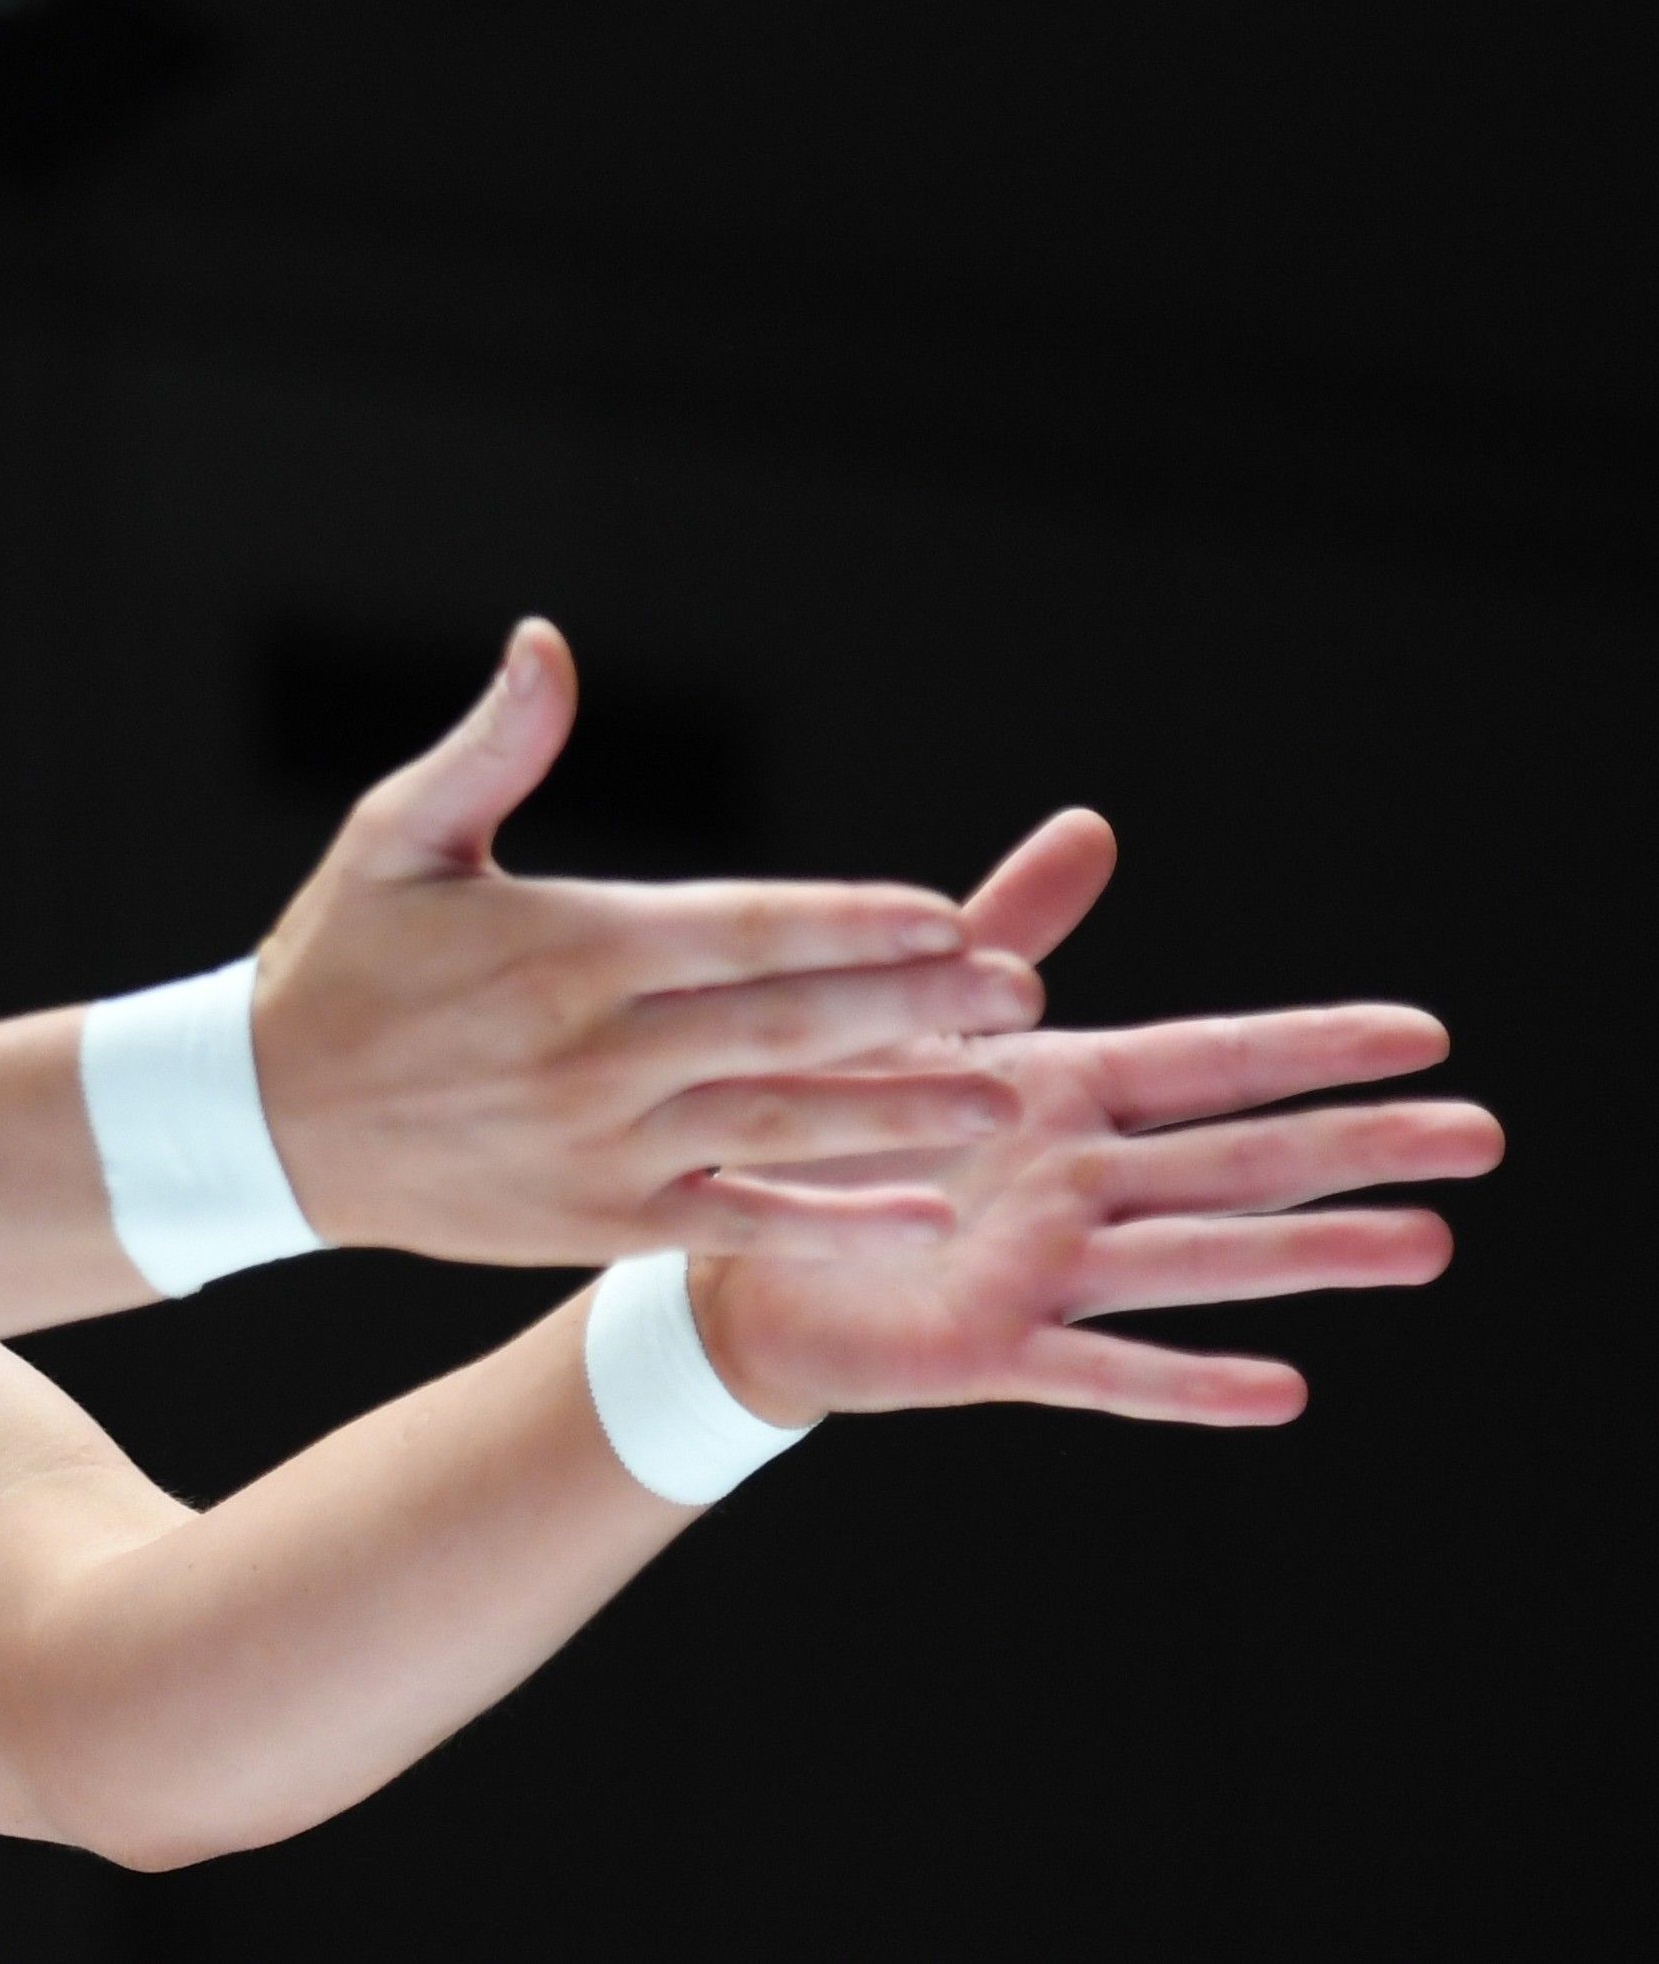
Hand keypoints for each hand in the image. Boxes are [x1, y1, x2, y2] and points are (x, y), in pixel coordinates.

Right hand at [251, 622, 1046, 1267]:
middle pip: (782, 1026)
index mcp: (565, 946)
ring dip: (895, 1115)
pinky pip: (731, 1222)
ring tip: (999, 1102)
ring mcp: (600, 1144)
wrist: (264, 1124)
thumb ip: (493, 744)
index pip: (739, 931)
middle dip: (909, 1008)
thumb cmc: (339, 962)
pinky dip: (825, 1223)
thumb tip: (545, 642)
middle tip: (1019, 992)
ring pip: (775, 1126)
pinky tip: (916, 1217)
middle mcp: (593, 1050)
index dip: (848, 925)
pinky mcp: (595, 1218)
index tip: (946, 915)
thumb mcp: (395, 835)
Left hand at [688, 810, 1504, 1425]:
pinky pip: (1097, 1368)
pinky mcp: (991, 1349)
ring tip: (1425, 1243)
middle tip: (1481, 1138)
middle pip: (1238, 1159)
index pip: (1211, 1062)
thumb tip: (1094, 825)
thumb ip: (1003, 926)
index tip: (1424, 1036)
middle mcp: (1078, 1185)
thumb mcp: (912, 1011)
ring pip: (1195, 1257)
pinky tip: (1281, 1389)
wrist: (733, 1254)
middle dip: (1356, 1146)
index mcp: (1065, 1096)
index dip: (1314, 1048)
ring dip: (1307, 1256)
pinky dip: (1184, 1383)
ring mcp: (1045, 1270)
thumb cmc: (831, 1122)